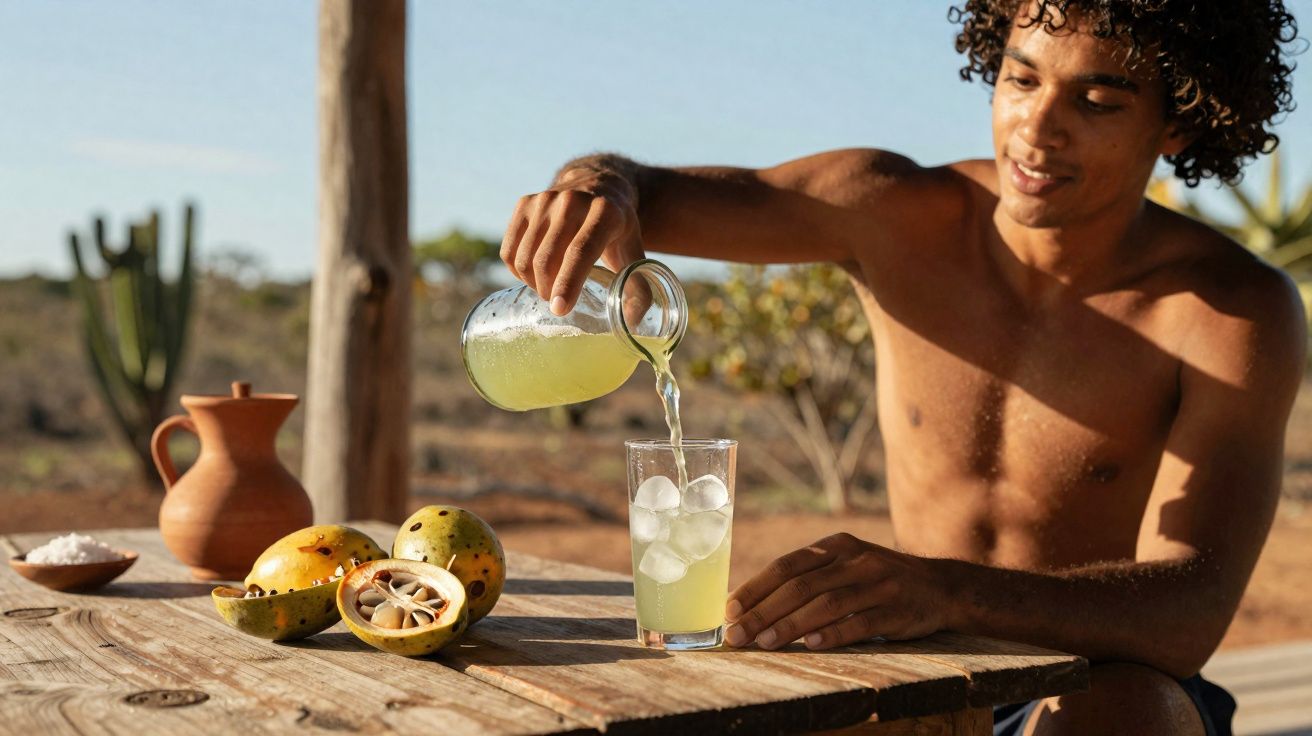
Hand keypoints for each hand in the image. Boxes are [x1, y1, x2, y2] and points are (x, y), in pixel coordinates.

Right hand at [500, 170, 643, 315]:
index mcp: (605, 213)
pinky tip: (532, 273)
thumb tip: (631, 323)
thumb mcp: (634, 250)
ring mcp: (544, 200)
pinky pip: (509, 250)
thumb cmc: (617, 227)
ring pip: (524, 258)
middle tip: (557, 302)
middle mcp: (572, 202)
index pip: (580, 251)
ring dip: (532, 283)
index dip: (568, 283)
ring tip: (547, 287)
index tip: (559, 309)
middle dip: (548, 291)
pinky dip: (516, 271)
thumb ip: (639, 287)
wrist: (597, 183)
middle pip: (547, 259)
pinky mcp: (524, 203)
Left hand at [724, 533, 948, 649]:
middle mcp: (855, 560)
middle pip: (800, 587)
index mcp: (836, 546)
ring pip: (826, 604)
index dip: (755, 588)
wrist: (940, 586)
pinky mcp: (896, 610)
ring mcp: (877, 584)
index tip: (729, 610)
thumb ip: (808, 577)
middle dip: (763, 612)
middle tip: (737, 635)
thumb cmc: (876, 579)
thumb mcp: (845, 565)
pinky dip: (834, 633)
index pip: (786, 566)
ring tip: (765, 642)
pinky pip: (861, 622)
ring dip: (791, 625)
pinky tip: (813, 645)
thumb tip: (753, 603)